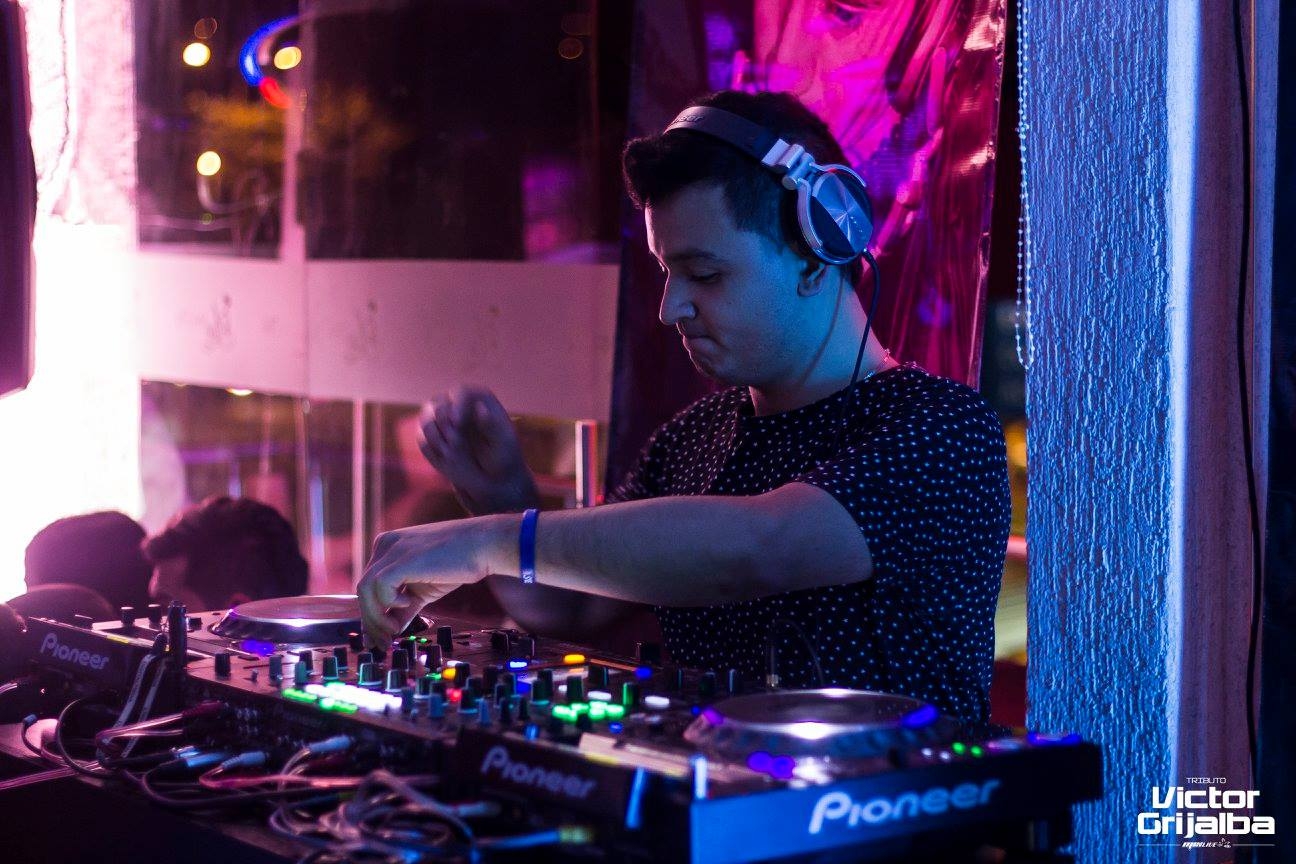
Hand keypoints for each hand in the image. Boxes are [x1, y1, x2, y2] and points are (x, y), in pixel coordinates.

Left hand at [357, 519, 494, 647]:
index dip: (372, 613)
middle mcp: (385, 545)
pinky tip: (410, 603)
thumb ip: (406, 606)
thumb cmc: (460, 562)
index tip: (379, 636)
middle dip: (371, 621)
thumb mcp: (425, 588)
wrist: (483, 544)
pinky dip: (389, 602)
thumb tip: (393, 628)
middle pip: (364, 589)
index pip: (370, 585)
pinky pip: (379, 587)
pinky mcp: (400, 560)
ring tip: (393, 631)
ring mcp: (391, 550)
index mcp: (389, 547)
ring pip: (365, 590)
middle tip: (382, 642)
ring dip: (377, 618)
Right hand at [418, 387, 538, 514]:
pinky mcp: (433, 437)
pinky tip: (445, 457)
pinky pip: (421, 437)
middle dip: (443, 423)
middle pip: (437, 403)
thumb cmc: (504, 458)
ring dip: (435, 436)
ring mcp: (443, 420)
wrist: (493, 479)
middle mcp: (458, 405)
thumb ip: (492, 426)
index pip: (460, 393)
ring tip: (452, 452)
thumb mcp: (504, 444)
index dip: (456, 405)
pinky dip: (430, 447)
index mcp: (479, 400)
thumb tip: (480, 408)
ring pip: (426, 418)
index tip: (457, 422)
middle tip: (456, 443)